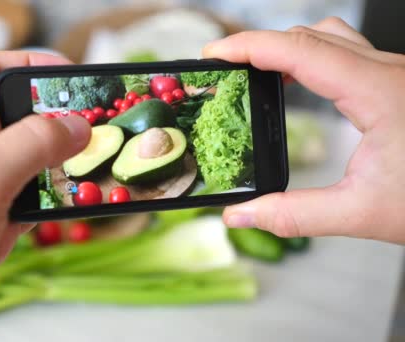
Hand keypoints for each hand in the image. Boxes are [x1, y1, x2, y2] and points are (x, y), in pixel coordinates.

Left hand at [0, 52, 89, 340]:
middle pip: (21, 119)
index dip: (29, 65)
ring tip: (98, 165)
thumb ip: (32, 144)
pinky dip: (56, 200)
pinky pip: (33, 201)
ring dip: (63, 164)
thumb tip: (77, 124)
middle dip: (59, 119)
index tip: (72, 76)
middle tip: (99, 125)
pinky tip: (78, 201)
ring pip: (32, 163)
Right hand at [205, 17, 404, 242]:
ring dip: (288, 47)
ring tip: (256, 70)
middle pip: (311, 35)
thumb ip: (294, 215)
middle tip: (226, 67)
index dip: (249, 47)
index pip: (299, 50)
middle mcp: (389, 72)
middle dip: (261, 45)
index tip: (214, 55)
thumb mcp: (362, 213)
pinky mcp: (397, 83)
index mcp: (379, 92)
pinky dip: (310, 57)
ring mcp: (395, 74)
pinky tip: (299, 82)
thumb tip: (241, 216)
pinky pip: (346, 52)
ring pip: (332, 37)